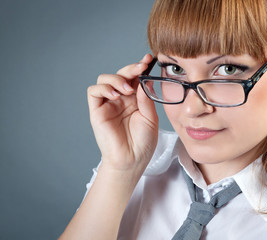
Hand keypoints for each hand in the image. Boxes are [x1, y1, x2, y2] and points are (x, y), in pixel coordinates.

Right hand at [87, 54, 158, 171]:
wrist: (132, 160)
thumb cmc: (143, 143)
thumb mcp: (150, 118)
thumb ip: (145, 98)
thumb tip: (144, 80)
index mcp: (135, 99)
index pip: (135, 78)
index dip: (140, 67)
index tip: (149, 59)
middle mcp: (121, 99)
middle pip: (121, 75)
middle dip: (131, 68)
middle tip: (140, 67)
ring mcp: (108, 104)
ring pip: (105, 79)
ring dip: (117, 79)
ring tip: (128, 90)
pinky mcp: (97, 111)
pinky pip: (94, 91)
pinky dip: (104, 88)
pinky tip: (116, 96)